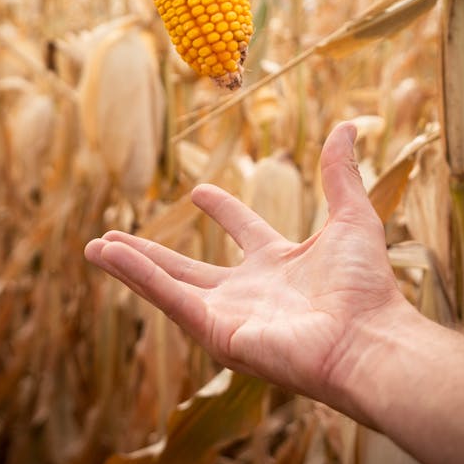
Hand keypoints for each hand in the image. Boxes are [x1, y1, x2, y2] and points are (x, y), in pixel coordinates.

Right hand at [84, 122, 408, 416]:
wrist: (369, 339)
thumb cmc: (364, 285)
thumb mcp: (351, 215)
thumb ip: (340, 172)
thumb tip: (348, 124)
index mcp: (279, 263)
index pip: (243, 230)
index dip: (222, 209)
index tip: (198, 192)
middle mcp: (249, 292)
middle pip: (188, 266)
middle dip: (151, 252)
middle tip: (115, 234)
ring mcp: (229, 315)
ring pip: (167, 284)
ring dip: (130, 265)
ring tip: (94, 246)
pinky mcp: (216, 333)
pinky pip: (169, 297)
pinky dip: (137, 277)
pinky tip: (108, 255)